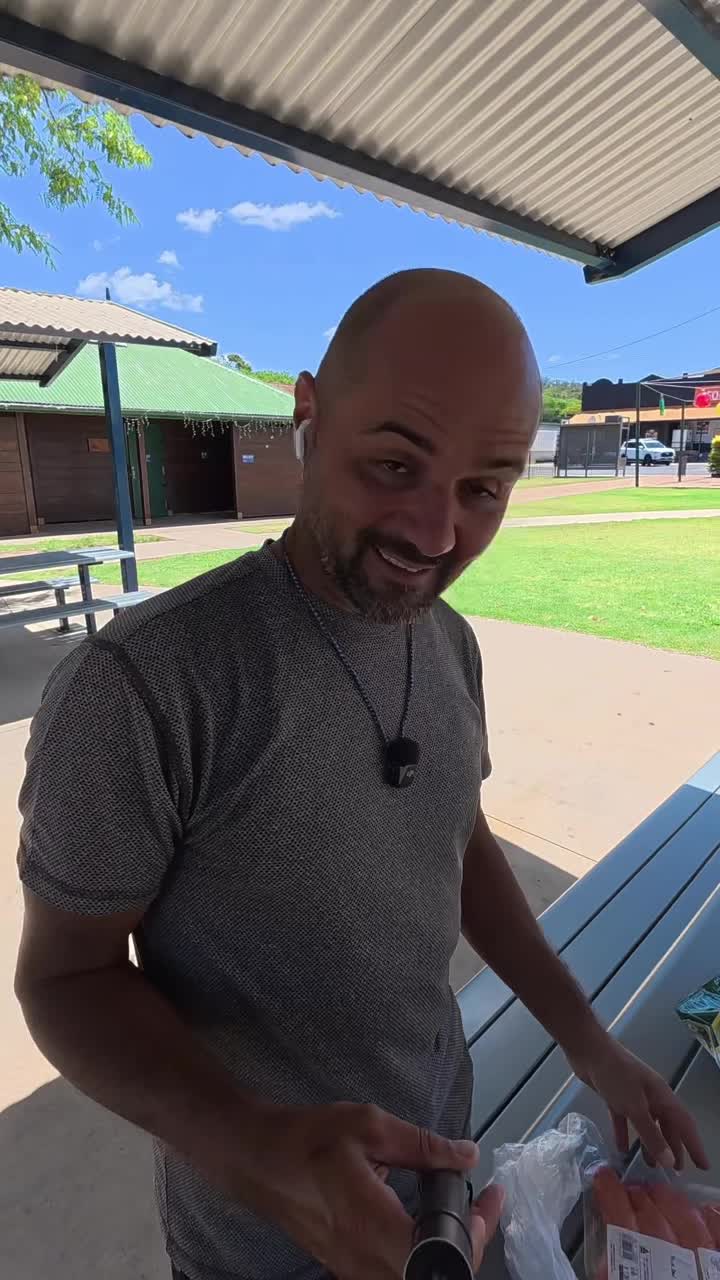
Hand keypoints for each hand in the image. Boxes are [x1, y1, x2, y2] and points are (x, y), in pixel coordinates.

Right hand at [228, 1100, 502, 1279]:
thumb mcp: (368, 1125)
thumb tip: (467, 1155)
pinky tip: (423, 1223)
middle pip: (432, 1274)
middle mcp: (362, 1259)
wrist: (254, 1158)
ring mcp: (350, 1269)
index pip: (439, 1252)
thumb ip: (421, 1145)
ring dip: (445, 1253)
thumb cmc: (307, 1138)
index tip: (491, 1198)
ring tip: (460, 1214)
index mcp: (370, 1223)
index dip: (475, 1233)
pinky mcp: (343, 1267)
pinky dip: (417, 1255)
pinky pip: (391, 1273)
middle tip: (480, 1205)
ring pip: (412, 1277)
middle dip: (468, 1243)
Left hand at [568, 1034, 708, 1171]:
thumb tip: (669, 1161)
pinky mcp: (615, 1097)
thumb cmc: (616, 1075)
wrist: (588, 1050)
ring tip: (651, 1166)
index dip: (695, 1145)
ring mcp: (633, 1096)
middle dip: (673, 1148)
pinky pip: (624, 1120)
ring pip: (646, 1125)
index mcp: (662, 1096)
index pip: (685, 1124)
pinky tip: (622, 1150)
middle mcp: (651, 1097)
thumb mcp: (635, 1107)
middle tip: (676, 1171)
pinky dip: (624, 1134)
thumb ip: (651, 1134)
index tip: (704, 1166)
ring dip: (649, 1144)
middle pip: (667, 1126)